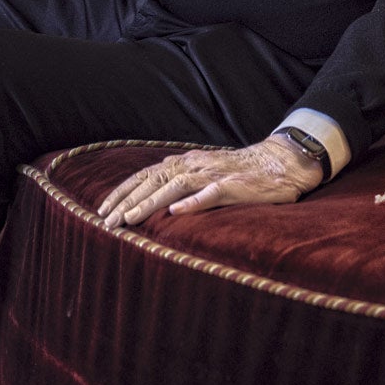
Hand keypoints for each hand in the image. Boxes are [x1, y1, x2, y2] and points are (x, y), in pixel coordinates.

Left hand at [97, 136, 323, 228]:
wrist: (282, 162)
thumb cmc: (242, 172)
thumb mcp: (207, 173)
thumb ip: (183, 183)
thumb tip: (154, 201)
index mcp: (188, 163)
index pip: (147, 174)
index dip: (123, 191)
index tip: (102, 209)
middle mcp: (196, 165)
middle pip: (155, 180)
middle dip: (128, 201)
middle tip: (107, 222)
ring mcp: (215, 175)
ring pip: (177, 186)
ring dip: (151, 202)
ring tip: (130, 219)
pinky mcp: (236, 187)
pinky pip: (212, 193)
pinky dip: (193, 202)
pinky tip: (176, 213)